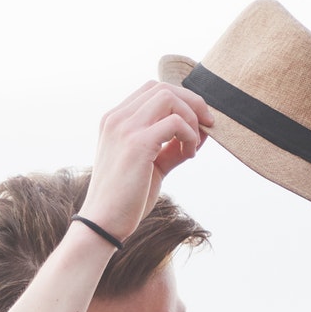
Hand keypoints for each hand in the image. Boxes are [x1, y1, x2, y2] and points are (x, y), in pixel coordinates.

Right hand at [78, 82, 212, 239]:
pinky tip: (189, 155)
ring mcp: (125, 129)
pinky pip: (175, 122)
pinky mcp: (137, 143)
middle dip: (191, 102)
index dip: (180, 100)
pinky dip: (189, 135)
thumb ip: (172, 146)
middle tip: (207, 125)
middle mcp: (116, 119)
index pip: (152, 90)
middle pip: (163, 88)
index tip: (196, 122)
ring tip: (193, 144)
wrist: (103, 224)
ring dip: (191, 117)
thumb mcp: (152, 165)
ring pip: (170, 98)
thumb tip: (202, 131)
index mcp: (114, 121)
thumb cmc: (125, 199)